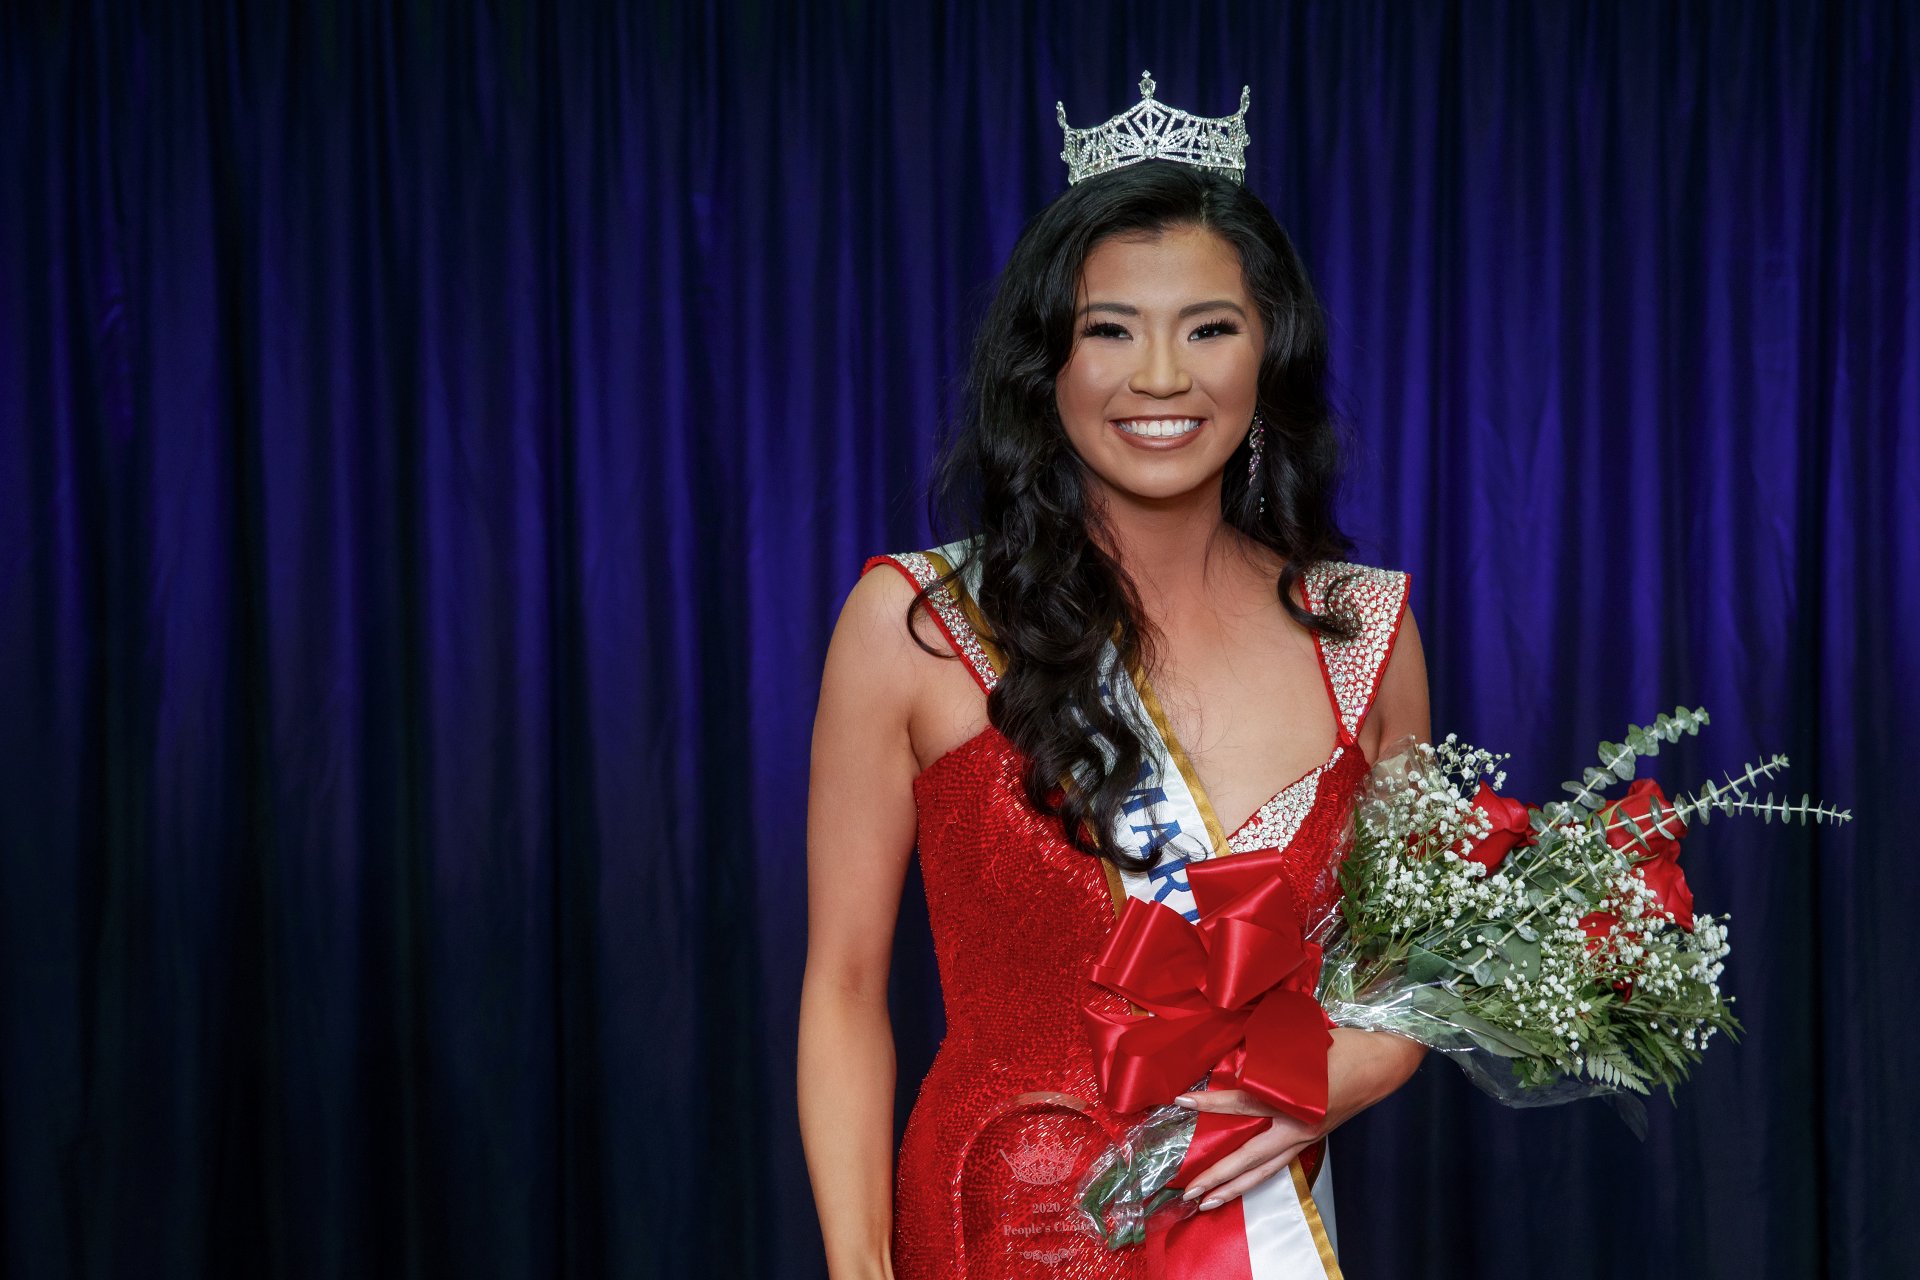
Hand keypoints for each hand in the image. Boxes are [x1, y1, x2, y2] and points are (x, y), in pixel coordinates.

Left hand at [1172, 1027, 1425, 1210]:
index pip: (1244, 1102)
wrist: (1382, 1063)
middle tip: (1190, 1190)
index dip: (1212, 1103)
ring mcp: (1305, 1137)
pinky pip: (1278, 1163)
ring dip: (1236, 1187)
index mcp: (1296, 1101)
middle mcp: (1298, 1127)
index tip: (1181, 1101)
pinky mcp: (1310, 1138)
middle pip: (1251, 1157)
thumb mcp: (1301, 1045)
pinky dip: (1257, 1176)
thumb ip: (1267, 1056)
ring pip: (1265, 1170)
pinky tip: (1241, 1183)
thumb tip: (1232, 1064)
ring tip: (1209, 1202)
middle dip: (1219, 1175)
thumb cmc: (1342, 1047)